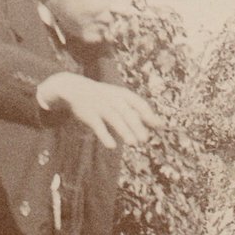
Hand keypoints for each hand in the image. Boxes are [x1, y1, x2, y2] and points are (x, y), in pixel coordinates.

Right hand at [36, 72, 162, 148]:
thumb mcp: (121, 99)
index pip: (139, 104)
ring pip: (114, 119)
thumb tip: (160, 125)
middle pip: (127, 113)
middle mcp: (113, 99)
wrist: (75, 89)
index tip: (158, 126)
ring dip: (124, 131)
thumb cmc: (105, 97)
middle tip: (145, 139)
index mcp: (123, 94)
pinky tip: (112, 146)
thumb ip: (138, 111)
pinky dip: (104, 136)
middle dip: (136, 126)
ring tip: (133, 143)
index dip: (148, 115)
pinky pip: (98, 126)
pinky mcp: (89, 115)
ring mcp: (101, 107)